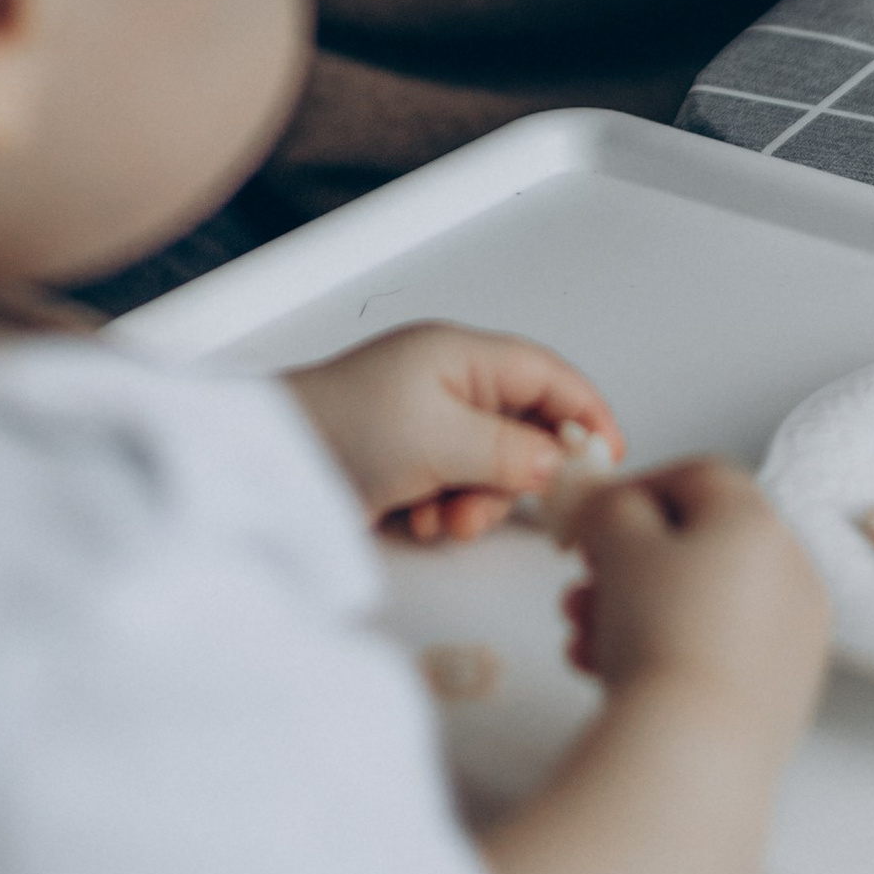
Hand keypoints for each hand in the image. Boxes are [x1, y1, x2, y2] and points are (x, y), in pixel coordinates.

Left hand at [286, 324, 622, 543]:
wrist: (266, 468)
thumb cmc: (339, 429)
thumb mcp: (439, 440)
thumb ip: (510, 451)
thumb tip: (559, 462)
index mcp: (461, 356)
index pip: (548, 375)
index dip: (585, 413)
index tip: (607, 458)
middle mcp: (449, 384)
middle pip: (525, 429)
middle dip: (515, 477)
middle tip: (499, 506)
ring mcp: (427, 424)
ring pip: (492, 469)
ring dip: (476, 502)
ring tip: (440, 517)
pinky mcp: (408, 462)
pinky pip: (456, 489)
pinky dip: (444, 510)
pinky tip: (412, 517)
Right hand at [564, 459, 828, 740]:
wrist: (696, 748)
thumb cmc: (659, 631)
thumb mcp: (616, 541)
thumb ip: (608, 506)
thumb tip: (609, 504)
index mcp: (762, 523)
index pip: (698, 478)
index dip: (635, 490)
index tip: (593, 521)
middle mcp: (792, 574)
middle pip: (698, 548)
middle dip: (626, 564)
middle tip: (583, 585)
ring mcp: (793, 639)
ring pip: (699, 605)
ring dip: (634, 612)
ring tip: (582, 639)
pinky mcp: (782, 694)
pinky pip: (716, 652)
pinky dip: (667, 652)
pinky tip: (611, 674)